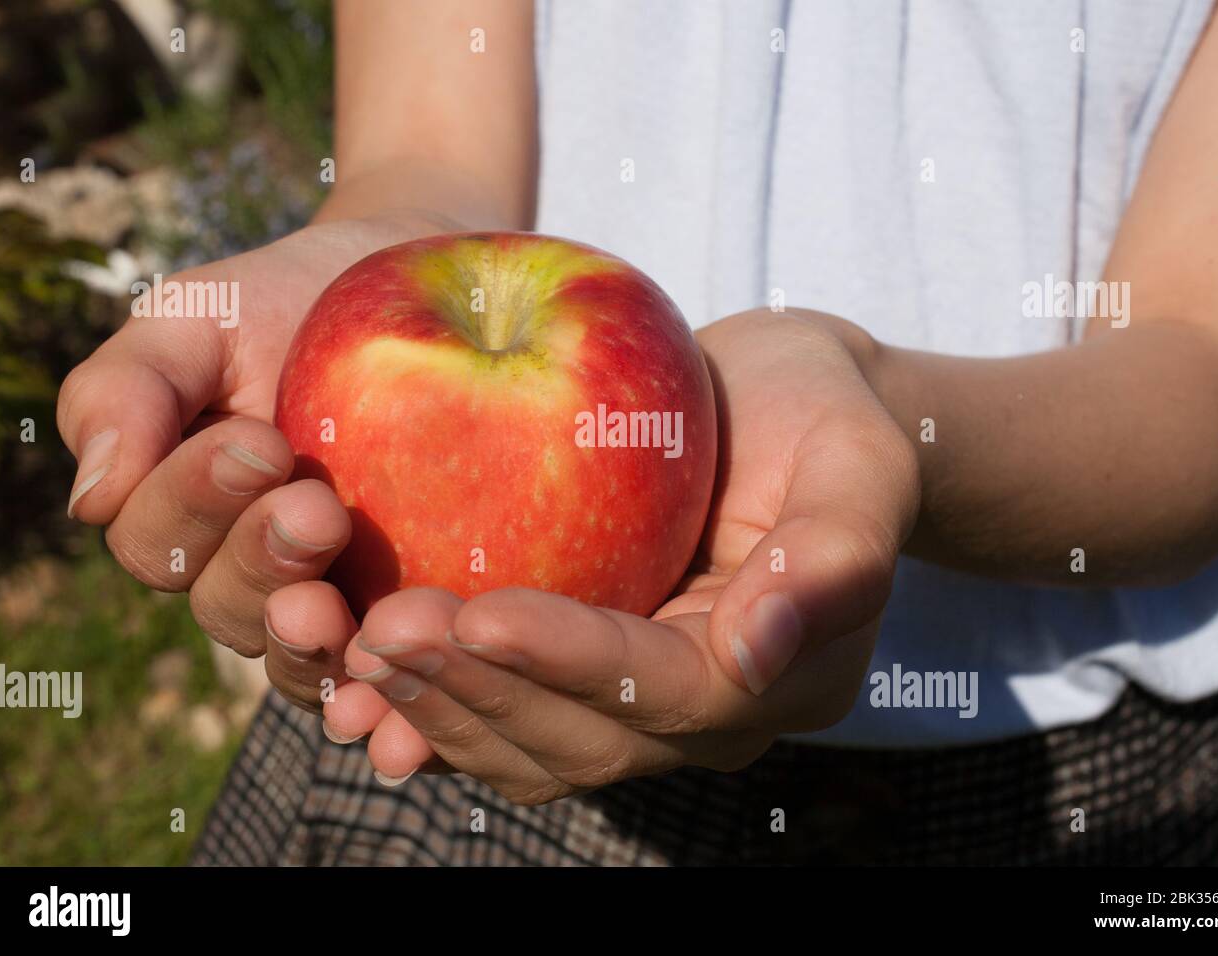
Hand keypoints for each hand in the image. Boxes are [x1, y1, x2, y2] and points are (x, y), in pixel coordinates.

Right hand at [57, 212, 459, 712]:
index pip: (160, 539)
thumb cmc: (295, 303)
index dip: (197, 503)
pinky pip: (386, 682)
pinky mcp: (408, 619)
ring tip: (345, 608)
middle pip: (227, 607)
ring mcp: (333, 600)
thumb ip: (129, 390)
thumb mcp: (200, 317)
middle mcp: (250, 570)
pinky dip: (385, 708)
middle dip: (263, 563)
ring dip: (314, 642)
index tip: (261, 443)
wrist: (427, 300)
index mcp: (186, 509)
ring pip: (298, 659)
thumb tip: (91, 498)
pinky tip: (398, 714)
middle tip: (316, 511)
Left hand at [321, 309, 920, 797]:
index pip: (671, 691)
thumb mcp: (861, 458)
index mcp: (782, 673)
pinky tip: (360, 663)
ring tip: (356, 648)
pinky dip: (433, 703)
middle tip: (386, 631)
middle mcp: (705, 713)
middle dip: (482, 692)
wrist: (782, 411)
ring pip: (532, 748)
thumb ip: (834, 557)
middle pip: (585, 737)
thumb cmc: (824, 417)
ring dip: (441, 708)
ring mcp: (639, 707)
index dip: (576, 663)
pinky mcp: (583, 678)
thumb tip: (757, 653)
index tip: (484, 614)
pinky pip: (503, 715)